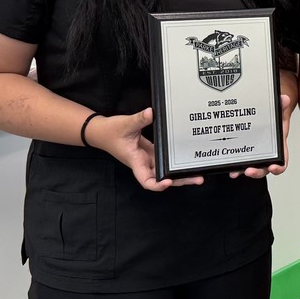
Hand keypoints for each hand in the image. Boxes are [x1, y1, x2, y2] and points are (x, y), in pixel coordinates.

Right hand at [89, 108, 203, 191]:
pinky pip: (164, 160)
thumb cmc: (110, 132)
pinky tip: (185, 158)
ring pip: (164, 170)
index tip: (167, 181)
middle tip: (197, 178)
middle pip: (162, 178)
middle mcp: (143, 163)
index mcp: (135, 161)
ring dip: (179, 173)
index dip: (157, 185)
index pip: (146, 180)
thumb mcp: (125, 124)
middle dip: (179, 180)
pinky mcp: (149, 152)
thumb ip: (139, 119)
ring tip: (197, 172)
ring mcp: (147, 158)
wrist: (101, 132)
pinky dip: (174, 161)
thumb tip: (151, 113)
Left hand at [230, 94, 291, 179]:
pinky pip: (242, 161)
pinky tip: (229, 166)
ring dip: (244, 171)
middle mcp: (268, 151)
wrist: (269, 111)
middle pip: (265, 168)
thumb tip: (284, 99)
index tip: (273, 167)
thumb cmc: (275, 114)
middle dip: (257, 172)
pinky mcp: (247, 150)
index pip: (282, 160)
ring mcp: (257, 152)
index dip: (279, 167)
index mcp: (278, 144)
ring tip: (235, 172)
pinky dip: (236, 166)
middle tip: (249, 171)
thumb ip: (282, 104)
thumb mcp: (279, 109)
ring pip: (252, 167)